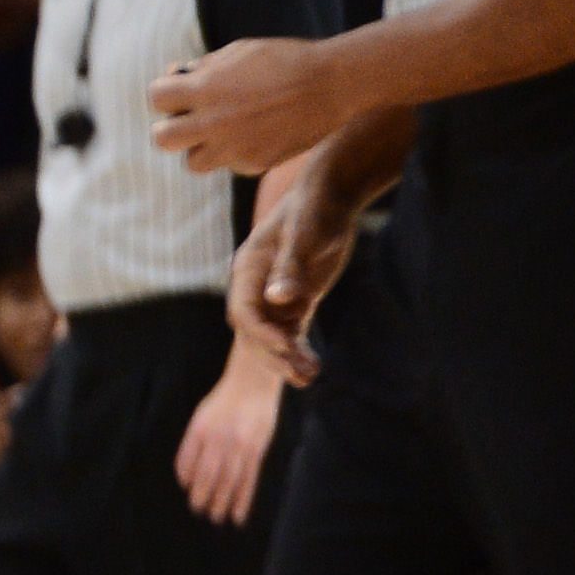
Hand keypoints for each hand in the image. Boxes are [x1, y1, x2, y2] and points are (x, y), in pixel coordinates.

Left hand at [150, 36, 348, 175]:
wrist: (332, 84)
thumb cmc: (284, 60)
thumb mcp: (238, 52)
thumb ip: (204, 69)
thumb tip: (177, 77)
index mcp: (204, 89)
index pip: (156, 98)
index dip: (166, 94)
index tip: (182, 91)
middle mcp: (213, 122)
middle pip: (162, 139)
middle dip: (171, 128)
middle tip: (190, 120)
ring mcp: (234, 147)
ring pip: (193, 162)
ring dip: (201, 148)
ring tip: (222, 131)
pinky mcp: (255, 163)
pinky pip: (230, 165)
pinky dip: (236, 154)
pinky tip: (256, 134)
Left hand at [174, 365, 282, 523]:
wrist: (254, 382)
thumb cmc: (225, 399)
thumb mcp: (201, 415)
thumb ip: (193, 443)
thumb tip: (185, 476)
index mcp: (199, 429)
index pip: (185, 461)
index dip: (185, 479)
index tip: (187, 490)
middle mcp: (217, 439)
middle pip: (206, 476)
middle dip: (201, 497)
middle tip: (198, 511)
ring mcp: (238, 446)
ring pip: (227, 482)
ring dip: (221, 503)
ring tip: (216, 518)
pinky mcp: (257, 450)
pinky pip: (248, 481)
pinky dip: (243, 500)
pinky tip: (238, 515)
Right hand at [227, 170, 364, 382]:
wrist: (330, 197)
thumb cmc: (314, 210)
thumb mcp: (304, 234)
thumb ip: (290, 267)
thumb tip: (276, 298)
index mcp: (249, 269)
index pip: (245, 311)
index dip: (262, 333)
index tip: (287, 348)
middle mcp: (256, 286)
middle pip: (255, 331)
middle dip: (275, 355)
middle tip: (301, 376)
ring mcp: (274, 295)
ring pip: (273, 335)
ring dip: (287, 358)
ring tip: (310, 377)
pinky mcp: (295, 300)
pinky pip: (291, 331)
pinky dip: (299, 349)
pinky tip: (314, 367)